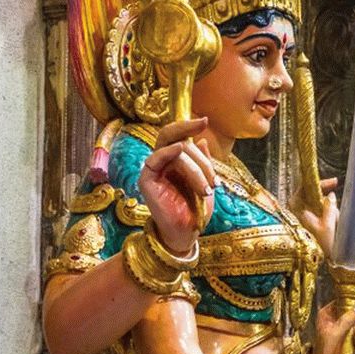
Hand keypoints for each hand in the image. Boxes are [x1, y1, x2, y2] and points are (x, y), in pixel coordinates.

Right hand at [138, 118, 215, 254]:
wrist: (187, 233)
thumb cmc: (196, 209)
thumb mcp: (206, 182)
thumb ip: (202, 162)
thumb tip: (201, 140)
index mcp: (176, 160)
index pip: (178, 135)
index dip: (188, 125)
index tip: (205, 121)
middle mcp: (162, 161)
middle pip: (171, 133)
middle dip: (189, 132)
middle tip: (205, 138)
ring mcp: (153, 169)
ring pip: (176, 149)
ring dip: (198, 168)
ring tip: (208, 189)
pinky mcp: (146, 180)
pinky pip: (155, 158)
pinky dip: (170, 152)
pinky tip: (180, 152)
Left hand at [290, 178, 338, 256]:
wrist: (317, 263)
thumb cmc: (322, 245)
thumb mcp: (328, 224)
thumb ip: (329, 207)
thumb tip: (330, 195)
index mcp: (297, 208)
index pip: (304, 187)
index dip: (319, 182)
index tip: (334, 182)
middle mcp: (294, 212)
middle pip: (308, 195)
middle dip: (323, 194)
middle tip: (335, 190)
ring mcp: (298, 218)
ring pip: (312, 204)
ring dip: (324, 206)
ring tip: (334, 217)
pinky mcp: (303, 225)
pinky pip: (313, 213)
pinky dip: (322, 213)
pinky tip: (332, 222)